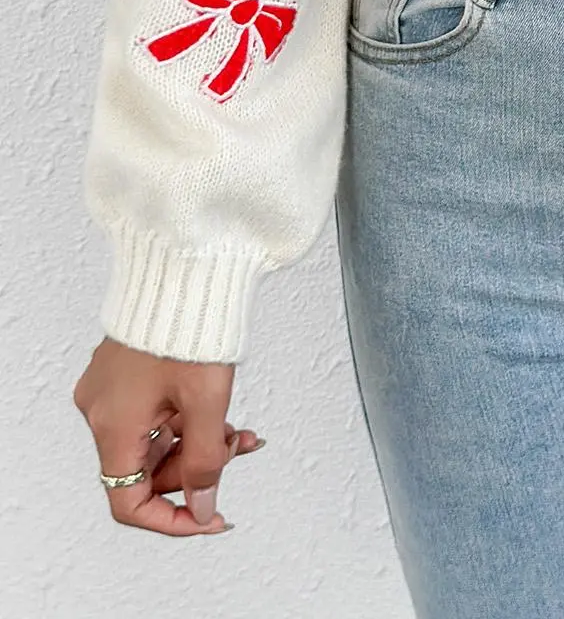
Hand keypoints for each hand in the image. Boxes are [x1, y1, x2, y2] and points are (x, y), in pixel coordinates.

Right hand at [73, 336, 264, 534]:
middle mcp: (102, 410)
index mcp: (112, 425)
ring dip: (198, 443)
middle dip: (195, 469)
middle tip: (235, 451)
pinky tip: (222, 414)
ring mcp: (112, 389)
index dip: (170, 518)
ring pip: (156, 440)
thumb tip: (203, 507)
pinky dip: (188, 419)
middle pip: (146, 470)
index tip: (208, 517)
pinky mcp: (126, 370)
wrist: (187, 266)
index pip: (128, 503)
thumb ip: (206, 462)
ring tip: (239, 432)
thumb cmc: (191, 323)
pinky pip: (155, 413)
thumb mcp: (207, 402)